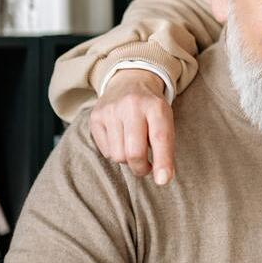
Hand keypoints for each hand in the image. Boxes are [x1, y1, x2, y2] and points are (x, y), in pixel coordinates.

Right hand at [89, 68, 175, 184]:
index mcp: (156, 107)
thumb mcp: (165, 120)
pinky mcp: (95, 117)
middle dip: (141, 168)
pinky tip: (120, 138)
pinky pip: (106, 151)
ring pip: (118, 156)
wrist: (130, 81)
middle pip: (134, 153)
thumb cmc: (152, 109)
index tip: (163, 180)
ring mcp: (111, 110)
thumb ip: (166, 146)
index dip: (163, 162)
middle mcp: (132, 106)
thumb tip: (163, 179)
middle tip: (146, 167)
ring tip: (133, 147)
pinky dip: (115, 152)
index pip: (160, 138)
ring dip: (127, 160)